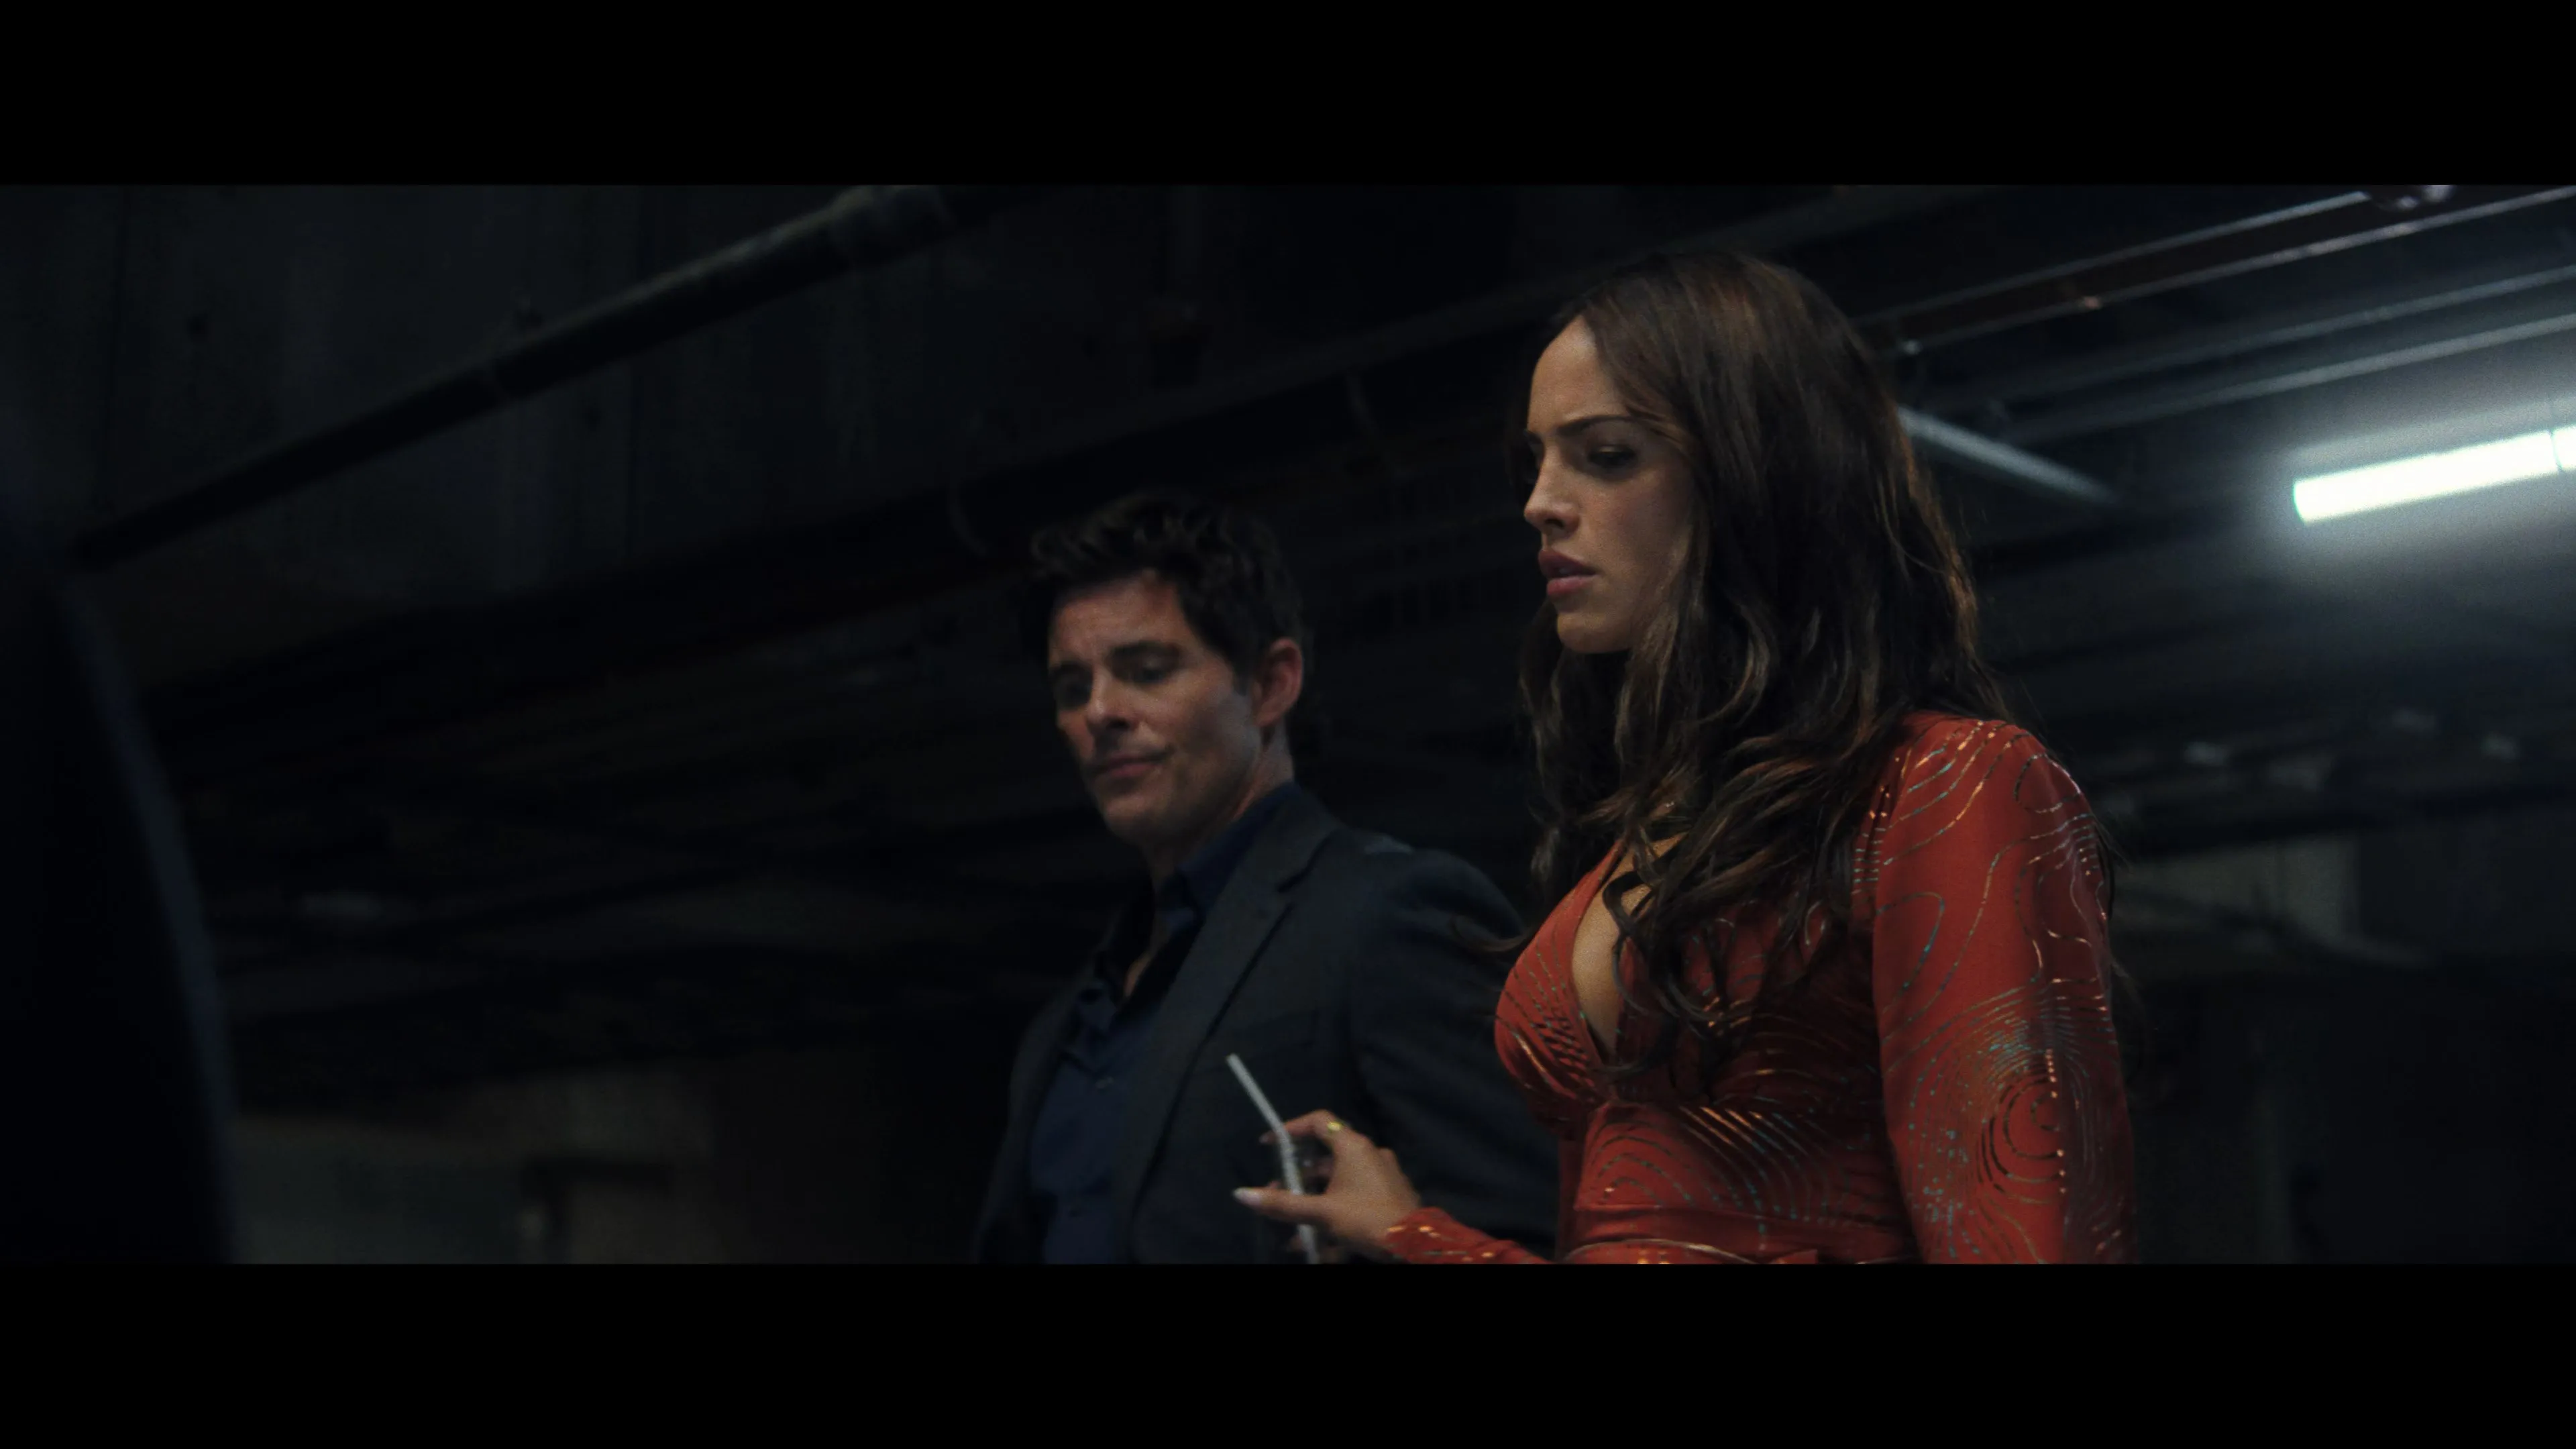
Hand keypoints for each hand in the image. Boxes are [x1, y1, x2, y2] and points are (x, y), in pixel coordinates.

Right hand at [1234, 1110, 1421, 1262]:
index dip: (1291, 1128)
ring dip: (1314, 1204)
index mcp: (1353, 1146)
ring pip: (1338, 1183)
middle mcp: (1369, 1154)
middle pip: (1325, 1158)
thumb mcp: (1322, 1213)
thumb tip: (1241, 1194)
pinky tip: (1321, 1245)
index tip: (1270, 1144)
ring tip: (1294, 1230)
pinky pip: (1354, 1198)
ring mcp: (1382, 1175)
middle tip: (1278, 1198)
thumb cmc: (1366, 1219)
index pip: (1318, 1120)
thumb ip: (1282, 1205)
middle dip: (1298, 1180)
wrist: (1415, 1244)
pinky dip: (1335, 1214)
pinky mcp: (1389, 1196)